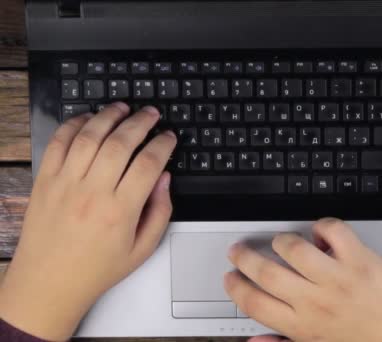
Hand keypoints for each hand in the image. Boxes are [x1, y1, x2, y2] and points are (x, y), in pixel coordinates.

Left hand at [0, 103, 175, 340]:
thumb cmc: (96, 268)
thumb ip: (160, 212)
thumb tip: (164, 178)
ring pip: (90, 136)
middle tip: (151, 114)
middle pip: (121, 143)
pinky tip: (89, 119)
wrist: (49, 283)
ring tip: (123, 108)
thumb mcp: (142, 249)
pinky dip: (74, 125)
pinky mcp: (45, 181)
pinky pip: (59, 143)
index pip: (148, 164)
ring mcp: (65, 184)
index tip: (169, 137)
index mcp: (120, 211)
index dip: (163, 144)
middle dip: (141, 122)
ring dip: (108, 116)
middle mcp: (92, 193)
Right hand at [226, 218, 381, 341]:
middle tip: (240, 250)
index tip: (231, 276)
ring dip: (283, 239)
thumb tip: (254, 341)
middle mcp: (316, 301)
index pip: (254, 303)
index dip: (236, 286)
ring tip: (283, 241)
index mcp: (303, 327)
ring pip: (293, 246)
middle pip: (265, 271)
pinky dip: (323, 226)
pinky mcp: (361, 260)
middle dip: (245, 257)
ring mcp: (338, 278)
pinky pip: (333, 230)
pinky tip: (322, 235)